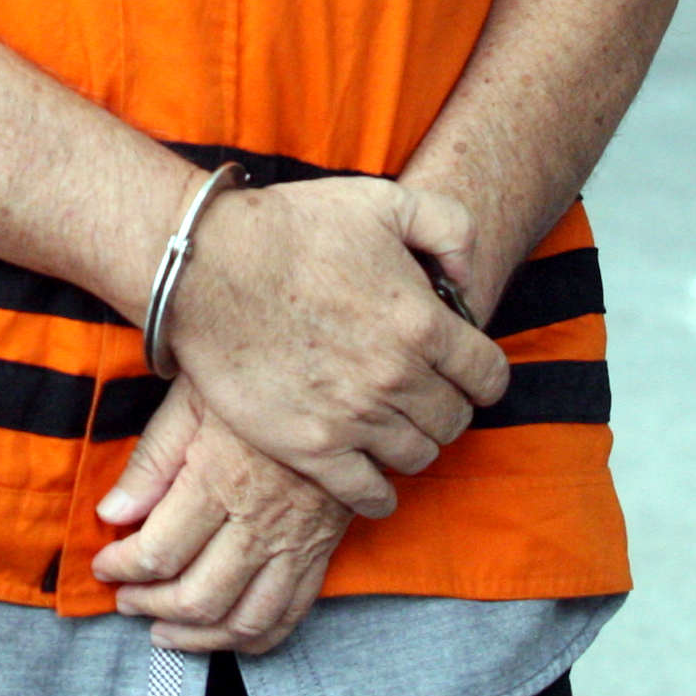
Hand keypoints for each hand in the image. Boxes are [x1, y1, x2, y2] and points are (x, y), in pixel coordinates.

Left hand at [92, 381, 351, 654]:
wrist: (340, 380)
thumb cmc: (257, 381)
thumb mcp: (192, 401)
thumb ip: (151, 462)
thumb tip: (111, 515)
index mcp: (219, 480)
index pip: (158, 553)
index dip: (122, 569)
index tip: (104, 565)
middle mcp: (258, 522)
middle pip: (197, 597)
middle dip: (150, 608)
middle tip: (126, 601)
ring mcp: (295, 543)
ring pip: (243, 620)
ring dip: (197, 638)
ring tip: (164, 631)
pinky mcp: (320, 551)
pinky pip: (290, 615)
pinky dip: (254, 639)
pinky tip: (225, 635)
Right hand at [158, 175, 507, 518]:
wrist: (208, 267)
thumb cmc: (292, 228)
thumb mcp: (386, 201)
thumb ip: (449, 227)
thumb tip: (469, 277)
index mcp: (422, 323)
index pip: (488, 376)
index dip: (482, 376)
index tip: (465, 374)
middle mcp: (396, 378)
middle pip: (455, 420)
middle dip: (447, 406)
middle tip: (423, 395)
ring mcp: (355, 418)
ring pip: (418, 456)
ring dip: (413, 443)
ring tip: (393, 427)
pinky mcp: (311, 448)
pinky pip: (368, 494)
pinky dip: (380, 494)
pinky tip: (374, 481)